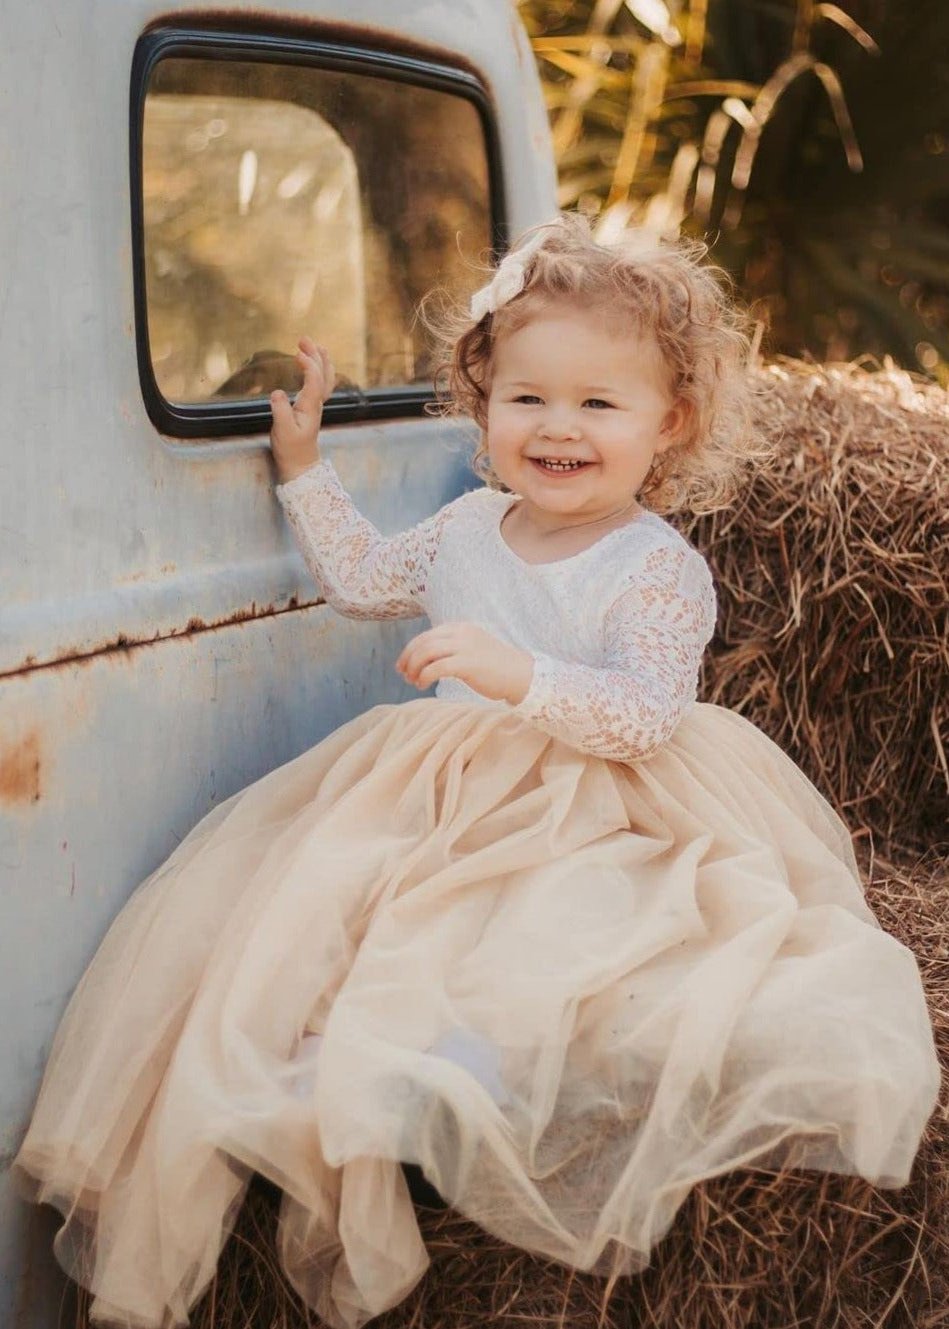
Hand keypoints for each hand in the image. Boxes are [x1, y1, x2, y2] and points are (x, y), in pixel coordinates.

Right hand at [269, 338, 335, 483]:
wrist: (300, 465)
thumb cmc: (291, 449)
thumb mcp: (282, 431)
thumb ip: (280, 411)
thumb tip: (277, 392)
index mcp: (310, 408)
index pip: (314, 381)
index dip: (309, 366)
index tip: (298, 353)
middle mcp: (316, 404)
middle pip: (322, 375)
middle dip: (315, 356)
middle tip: (303, 339)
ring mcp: (315, 406)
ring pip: (324, 379)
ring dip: (320, 361)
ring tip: (314, 345)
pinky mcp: (310, 409)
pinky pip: (320, 385)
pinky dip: (319, 371)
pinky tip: (313, 365)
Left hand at [396, 622, 533, 704]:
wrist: (520, 674)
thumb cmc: (495, 666)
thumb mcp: (471, 648)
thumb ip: (451, 648)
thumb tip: (424, 658)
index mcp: (459, 628)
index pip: (426, 635)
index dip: (409, 650)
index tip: (402, 665)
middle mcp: (460, 633)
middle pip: (422, 642)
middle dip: (408, 659)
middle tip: (403, 675)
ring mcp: (464, 647)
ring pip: (426, 653)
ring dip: (414, 668)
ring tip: (413, 681)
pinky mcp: (467, 663)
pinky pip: (435, 668)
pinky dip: (423, 677)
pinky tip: (423, 685)